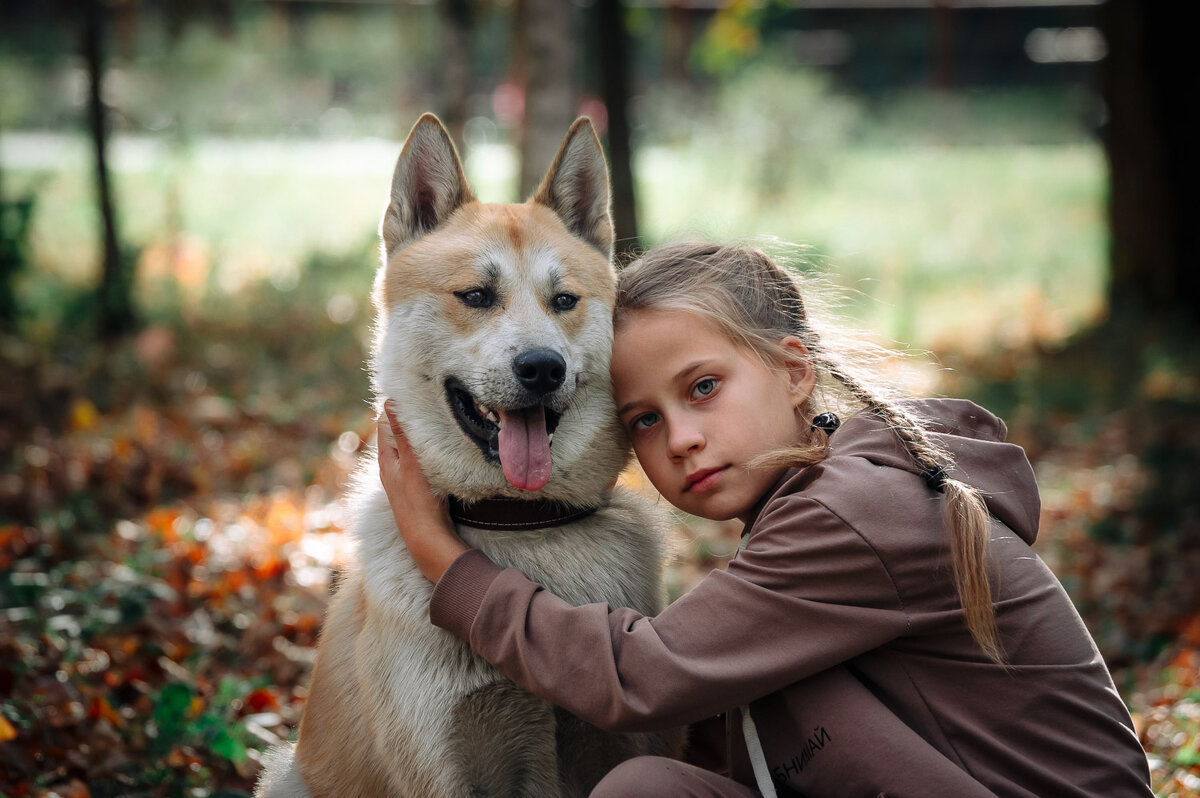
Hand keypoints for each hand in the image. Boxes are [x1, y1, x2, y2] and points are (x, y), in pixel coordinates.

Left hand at [378, 401, 468, 581]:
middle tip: (427, 401)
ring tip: (435, 419)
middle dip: (408, 418)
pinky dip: (426, 450)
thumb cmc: (418, 502)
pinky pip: (419, 460)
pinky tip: (439, 449)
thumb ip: (402, 434)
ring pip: (409, 447)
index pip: (385, 422)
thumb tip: (389, 402)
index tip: (411, 391)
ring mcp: (405, 477)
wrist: (428, 540)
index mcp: (386, 459)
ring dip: (418, 434)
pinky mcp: (418, 487)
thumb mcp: (410, 463)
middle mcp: (392, 467)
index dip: (395, 406)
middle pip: (397, 433)